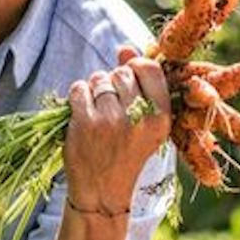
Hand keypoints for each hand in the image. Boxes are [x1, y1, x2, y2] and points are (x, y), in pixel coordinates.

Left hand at [63, 45, 170, 213]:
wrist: (102, 191)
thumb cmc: (126, 153)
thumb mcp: (145, 125)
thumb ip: (140, 84)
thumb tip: (125, 48)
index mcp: (161, 118)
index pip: (149, 69)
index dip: (136, 67)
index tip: (130, 78)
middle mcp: (138, 118)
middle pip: (122, 73)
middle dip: (114, 82)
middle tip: (112, 105)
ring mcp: (110, 120)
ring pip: (99, 78)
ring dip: (95, 89)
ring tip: (98, 110)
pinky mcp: (84, 123)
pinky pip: (79, 88)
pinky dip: (78, 96)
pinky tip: (83, 113)